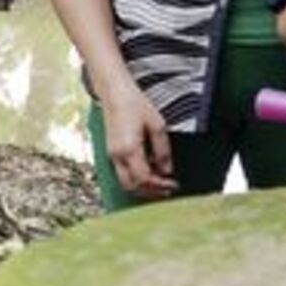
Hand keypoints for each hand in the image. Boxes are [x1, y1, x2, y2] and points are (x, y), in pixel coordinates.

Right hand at [99, 81, 173, 199]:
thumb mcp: (157, 125)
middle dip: (151, 191)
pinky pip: (122, 174)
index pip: (144, 179)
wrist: (115, 93)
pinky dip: (136, 179)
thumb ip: (163, 150)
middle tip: (168, 189)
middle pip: (132, 186)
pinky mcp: (111, 153)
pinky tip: (150, 171)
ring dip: (143, 187)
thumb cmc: (136, 105)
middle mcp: (116, 156)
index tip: (174, 184)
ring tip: (161, 183)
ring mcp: (111, 155)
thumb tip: (167, 170)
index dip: (159, 185)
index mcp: (129, 149)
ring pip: (125, 183)